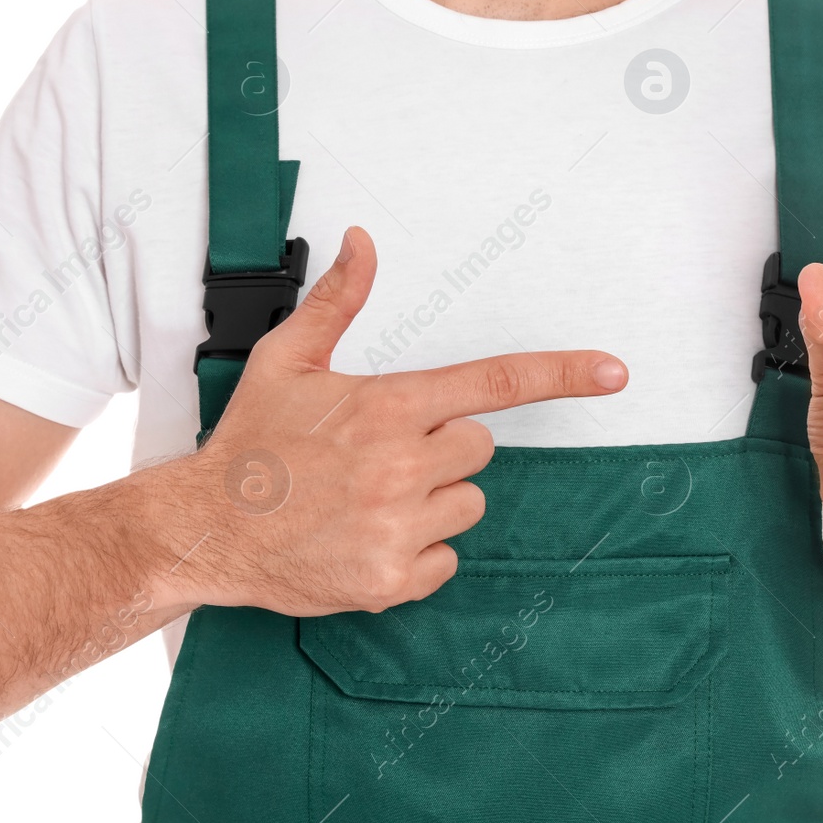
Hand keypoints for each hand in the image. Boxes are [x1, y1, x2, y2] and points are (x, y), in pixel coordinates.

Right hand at [164, 226, 629, 617]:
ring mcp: (398, 528)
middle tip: (379, 452)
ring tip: (368, 497)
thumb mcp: (287, 360)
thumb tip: (363, 242)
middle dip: (441, 445)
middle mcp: (401, 467)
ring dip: (433, 499)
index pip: (495, 383)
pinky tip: (365, 536)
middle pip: (479, 446)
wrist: (207, 529)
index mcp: (387, 407)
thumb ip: (338, 300)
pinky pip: (446, 557)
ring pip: (469, 503)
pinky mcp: (392, 581)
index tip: (615, 370)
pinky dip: (417, 550)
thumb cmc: (250, 444)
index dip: (563, 373)